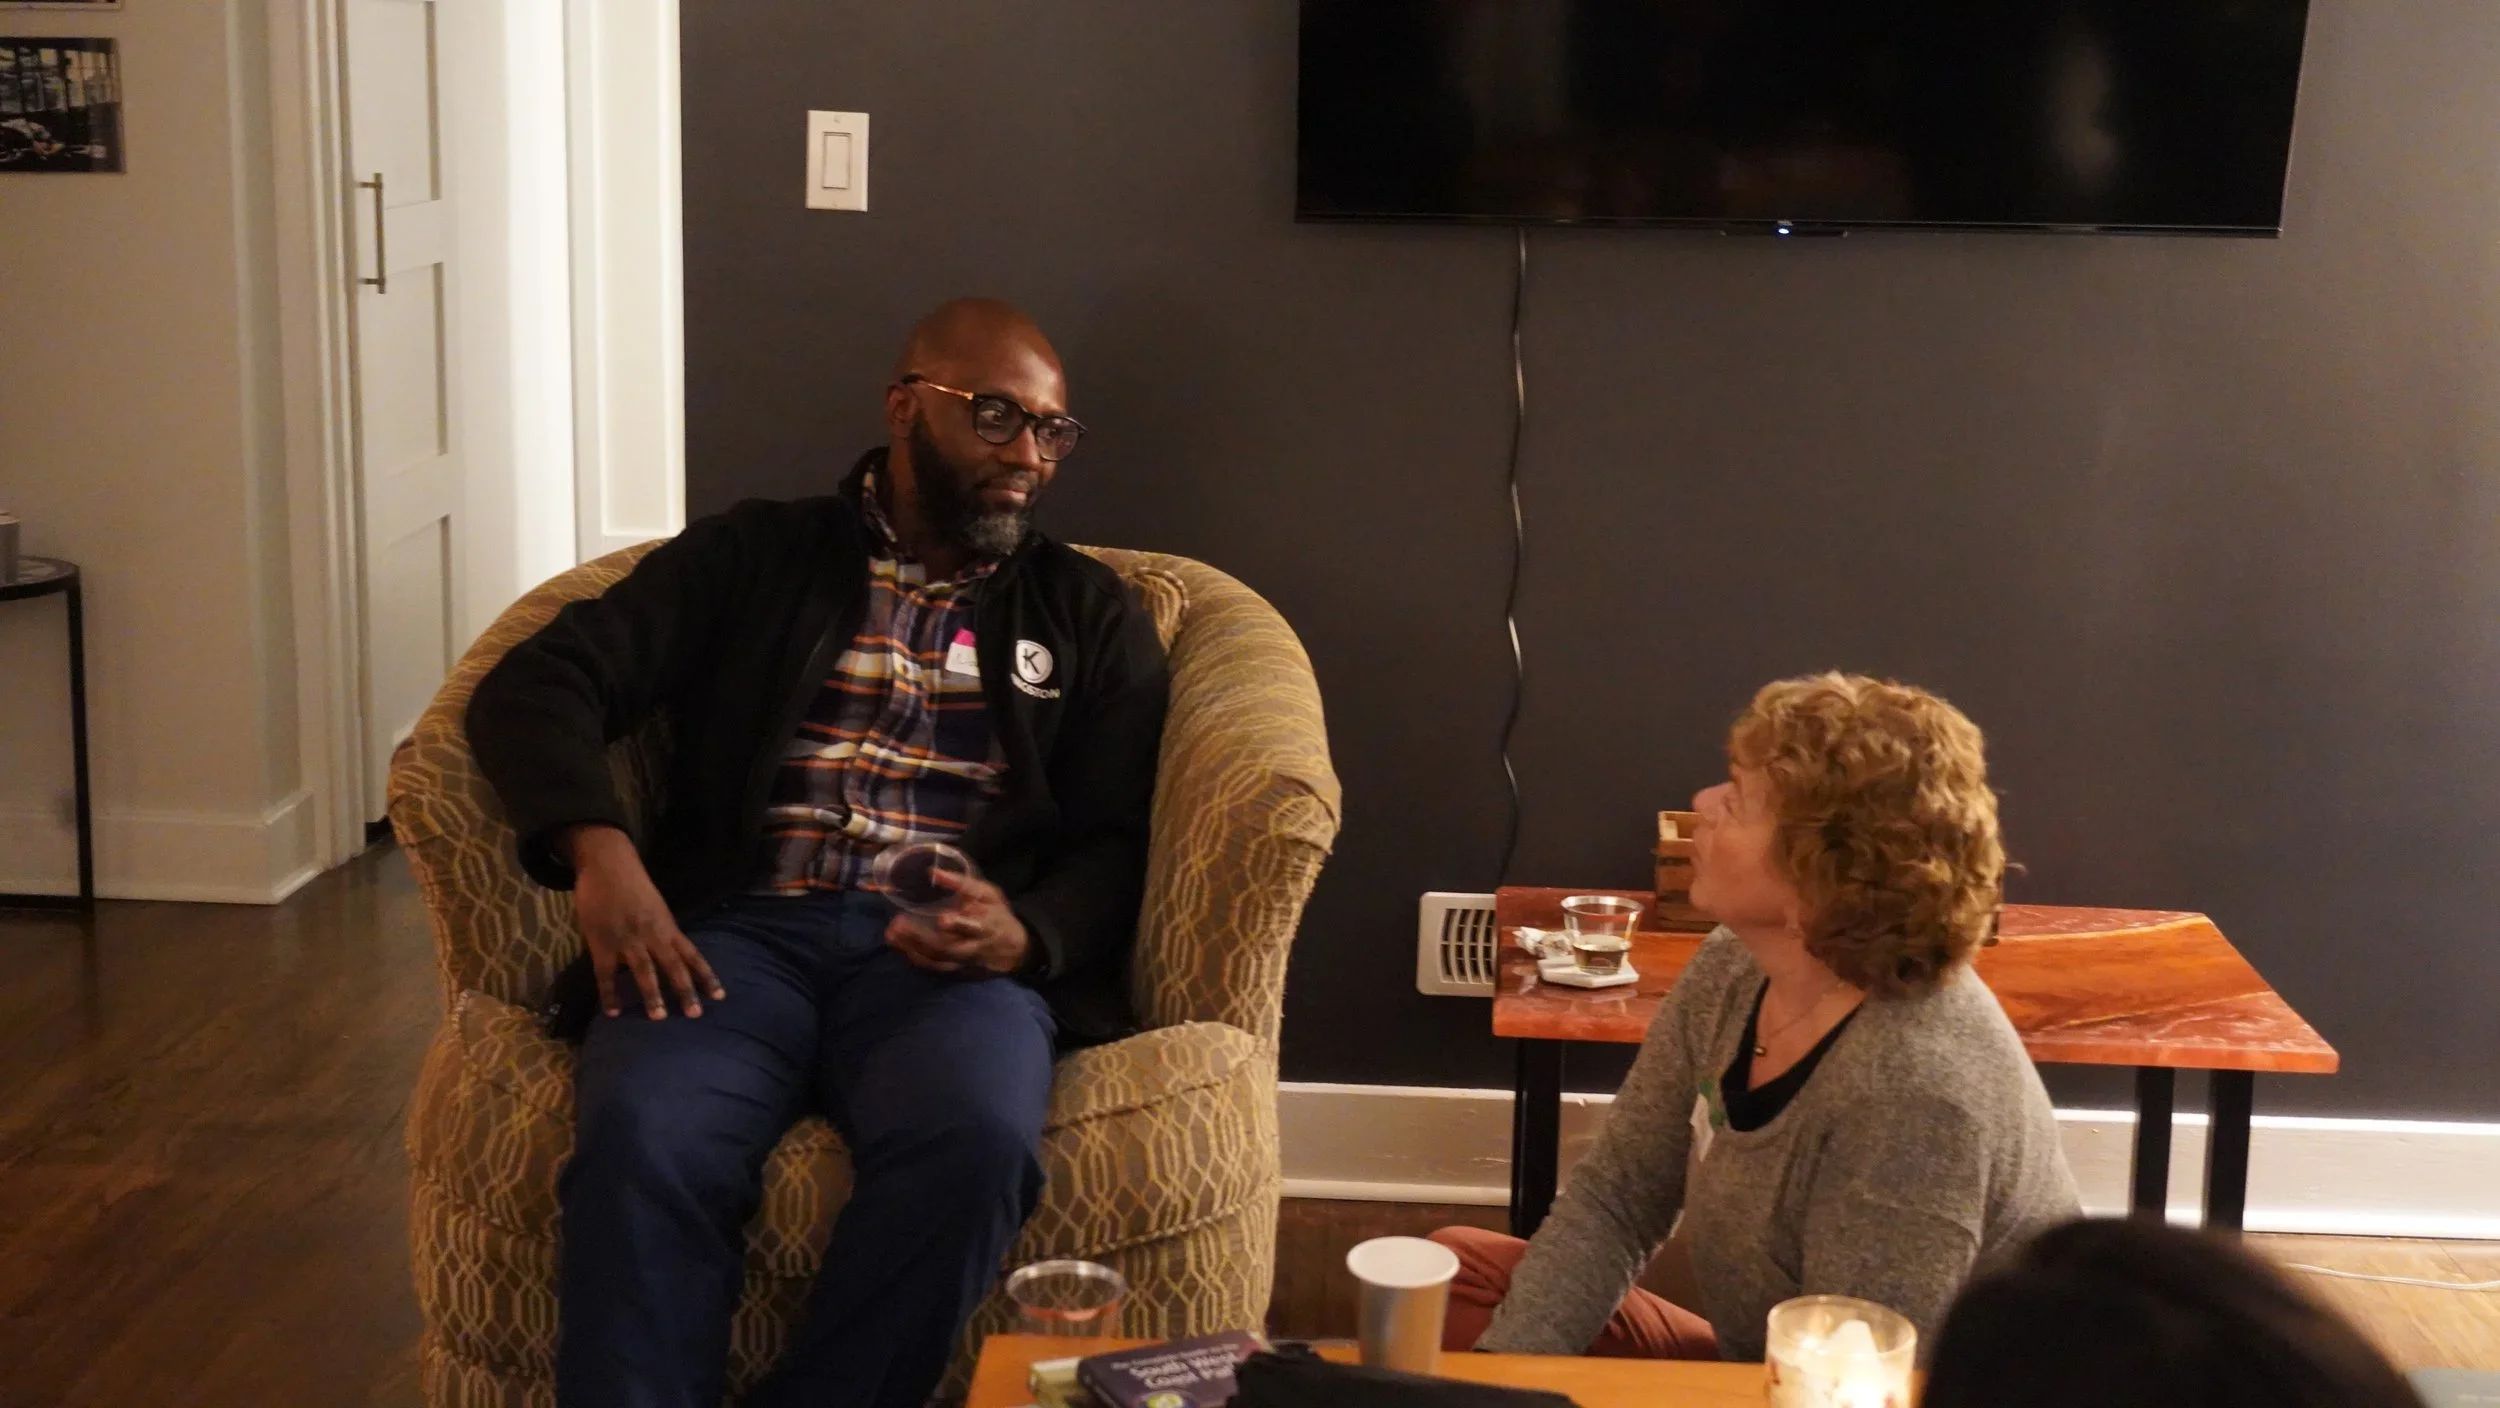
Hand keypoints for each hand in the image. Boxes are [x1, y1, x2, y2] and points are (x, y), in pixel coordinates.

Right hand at [564, 823, 723, 1018]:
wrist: (608, 864)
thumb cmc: (633, 885)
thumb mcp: (657, 907)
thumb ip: (662, 931)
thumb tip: (670, 954)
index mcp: (668, 926)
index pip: (693, 955)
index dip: (707, 976)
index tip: (720, 996)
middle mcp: (653, 935)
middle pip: (674, 966)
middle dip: (686, 991)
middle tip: (696, 1015)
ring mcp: (628, 939)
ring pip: (645, 971)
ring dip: (653, 995)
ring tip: (659, 1018)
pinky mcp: (603, 942)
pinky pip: (606, 974)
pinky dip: (609, 994)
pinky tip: (612, 1012)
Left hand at [884, 869, 1030, 976]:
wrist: (1013, 951)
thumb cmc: (998, 916)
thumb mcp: (990, 895)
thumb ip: (964, 885)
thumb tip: (934, 872)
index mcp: (986, 927)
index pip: (974, 929)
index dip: (959, 925)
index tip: (943, 918)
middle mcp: (973, 949)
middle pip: (946, 949)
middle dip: (920, 938)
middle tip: (898, 924)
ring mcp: (962, 964)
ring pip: (935, 960)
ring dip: (911, 948)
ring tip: (891, 934)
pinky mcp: (954, 972)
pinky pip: (931, 967)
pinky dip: (913, 956)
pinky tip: (898, 945)